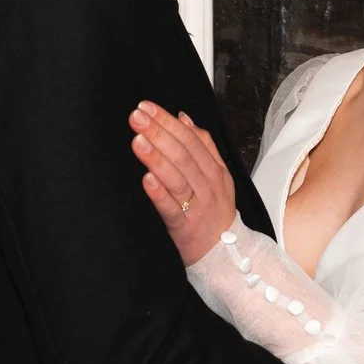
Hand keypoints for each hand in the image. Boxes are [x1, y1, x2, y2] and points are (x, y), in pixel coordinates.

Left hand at [131, 101, 235, 263]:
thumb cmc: (216, 214)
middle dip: (158, 132)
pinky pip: (171, 209)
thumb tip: (184, 118)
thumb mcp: (217, 176)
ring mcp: (197, 206)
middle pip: (183, 154)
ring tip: (138, 141)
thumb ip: (203, 145)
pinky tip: (146, 180)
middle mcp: (207, 185)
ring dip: (157, 157)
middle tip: (137, 117)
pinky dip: (159, 193)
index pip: (191, 138)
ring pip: (177, 177)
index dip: (168, 121)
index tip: (147, 107)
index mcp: (214, 170)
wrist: (226, 255)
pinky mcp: (185, 227)